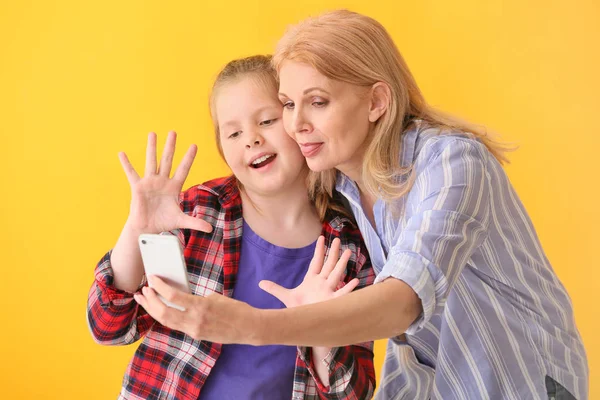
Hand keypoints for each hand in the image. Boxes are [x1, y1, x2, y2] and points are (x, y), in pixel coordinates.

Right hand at [119, 131, 211, 233]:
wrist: (147, 228)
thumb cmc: (163, 222)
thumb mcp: (181, 221)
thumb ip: (196, 222)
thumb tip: (211, 229)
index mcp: (174, 187)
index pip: (183, 169)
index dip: (188, 158)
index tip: (194, 145)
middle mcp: (162, 181)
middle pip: (167, 160)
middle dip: (170, 146)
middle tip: (173, 132)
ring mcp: (150, 183)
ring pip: (151, 162)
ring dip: (152, 148)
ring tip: (152, 133)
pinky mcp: (138, 188)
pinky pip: (131, 174)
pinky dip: (126, 164)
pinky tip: (122, 154)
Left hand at [133, 276, 255, 343]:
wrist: (249, 328)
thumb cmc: (236, 309)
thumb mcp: (216, 297)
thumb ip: (197, 298)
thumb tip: (182, 296)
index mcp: (201, 306)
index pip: (173, 296)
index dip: (159, 287)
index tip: (152, 278)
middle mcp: (194, 321)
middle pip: (164, 312)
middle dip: (150, 301)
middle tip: (143, 291)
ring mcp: (194, 330)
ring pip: (166, 321)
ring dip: (153, 310)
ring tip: (145, 300)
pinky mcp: (196, 335)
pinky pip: (176, 325)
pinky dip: (165, 317)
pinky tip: (159, 310)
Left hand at [259, 236, 358, 306]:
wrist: (307, 324)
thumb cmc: (300, 309)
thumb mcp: (286, 297)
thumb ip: (274, 289)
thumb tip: (260, 283)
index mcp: (312, 280)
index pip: (316, 261)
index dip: (319, 250)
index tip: (321, 238)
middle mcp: (322, 283)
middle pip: (329, 264)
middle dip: (333, 252)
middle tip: (338, 239)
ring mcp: (328, 291)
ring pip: (336, 274)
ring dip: (342, 264)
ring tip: (348, 252)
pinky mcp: (332, 302)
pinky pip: (341, 294)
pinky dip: (348, 288)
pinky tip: (355, 281)